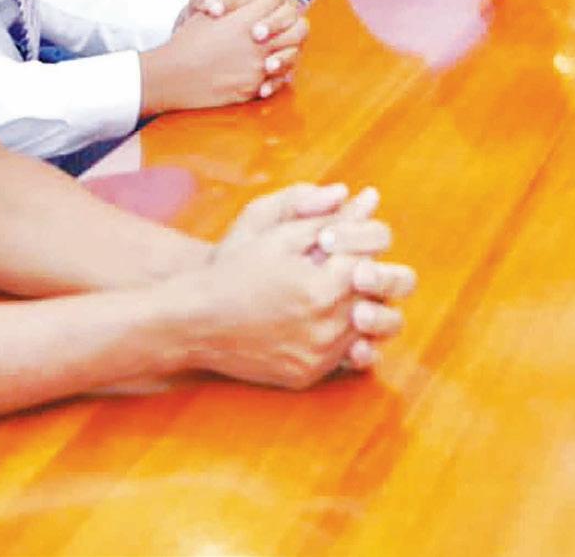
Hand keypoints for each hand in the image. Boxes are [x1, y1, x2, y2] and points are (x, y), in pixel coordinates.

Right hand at [140, 0, 303, 114]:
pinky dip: (276, 77)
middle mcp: (257, 41)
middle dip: (293, 26)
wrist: (171, 77)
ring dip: (288, 51)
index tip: (269, 10)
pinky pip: (278, 81)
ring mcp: (258, 65)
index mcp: (245, 18)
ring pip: (292, 54)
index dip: (275, 3)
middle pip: (297, 27)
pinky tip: (267, 73)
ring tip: (275, 52)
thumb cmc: (186, 43)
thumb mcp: (205, 13)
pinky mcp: (253, 87)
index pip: (276, 1)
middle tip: (283, 30)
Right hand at [183, 184, 411, 386]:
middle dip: (373, 273)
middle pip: (377, 295)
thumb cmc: (236, 270)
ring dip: (361, 304)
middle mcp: (326, 328)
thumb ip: (331, 218)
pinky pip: (345, 355)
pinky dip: (344, 334)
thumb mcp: (280, 235)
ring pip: (368, 327)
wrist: (196, 322)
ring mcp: (318, 357)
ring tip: (339, 290)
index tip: (340, 239)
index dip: (359, 240)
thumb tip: (370, 199)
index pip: (369, 257)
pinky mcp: (308, 376)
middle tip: (353, 265)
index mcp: (323, 289)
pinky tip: (326, 317)